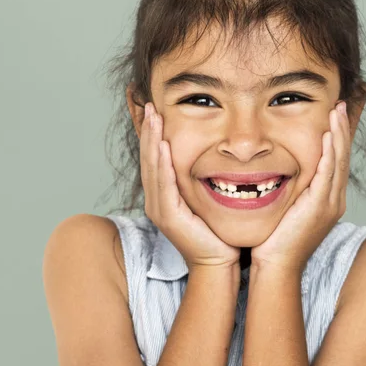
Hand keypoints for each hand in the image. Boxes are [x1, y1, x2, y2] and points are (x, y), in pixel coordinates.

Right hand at [140, 102, 240, 272]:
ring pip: (152, 167)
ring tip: (153, 116)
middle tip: (148, 104)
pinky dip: (161, 163)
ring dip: (151, 139)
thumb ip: (202, 177)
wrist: (218, 261)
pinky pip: (163, 184)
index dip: (151, 133)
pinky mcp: (168, 216)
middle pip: (148, 158)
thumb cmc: (216, 231)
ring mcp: (159, 208)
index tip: (152, 109)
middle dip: (148, 130)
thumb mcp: (205, 197)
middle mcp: (156, 200)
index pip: (154, 157)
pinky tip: (162, 144)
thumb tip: (214, 153)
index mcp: (163, 195)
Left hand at [251, 102, 350, 273]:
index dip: (336, 138)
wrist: (276, 266)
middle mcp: (333, 200)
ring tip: (337, 112)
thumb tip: (278, 171)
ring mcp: (329, 204)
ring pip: (338, 162)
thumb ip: (289, 190)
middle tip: (340, 106)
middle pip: (341, 157)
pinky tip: (328, 136)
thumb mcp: (286, 208)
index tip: (334, 117)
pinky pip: (328, 174)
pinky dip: (329, 153)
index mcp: (327, 200)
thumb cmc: (275, 240)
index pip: (335, 162)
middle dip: (341, 130)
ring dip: (338, 135)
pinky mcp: (320, 207)